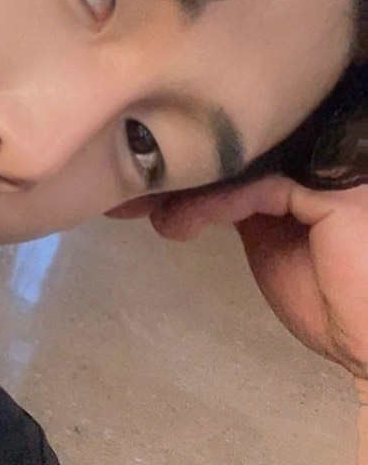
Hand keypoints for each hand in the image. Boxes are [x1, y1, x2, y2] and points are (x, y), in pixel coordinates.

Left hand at [148, 177, 367, 381]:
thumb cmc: (333, 306)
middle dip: (180, 174)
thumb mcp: (273, 246)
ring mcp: (329, 177)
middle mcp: (319, 168)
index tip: (140, 193)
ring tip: (160, 219)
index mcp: (306, 178)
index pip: (238, 160)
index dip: (188, 172)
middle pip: (238, 157)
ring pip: (243, 168)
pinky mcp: (331, 195)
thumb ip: (244, 209)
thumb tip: (189, 188)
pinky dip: (216, 204)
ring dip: (190, 192)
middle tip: (131, 196)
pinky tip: (185, 222)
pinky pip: (260, 188)